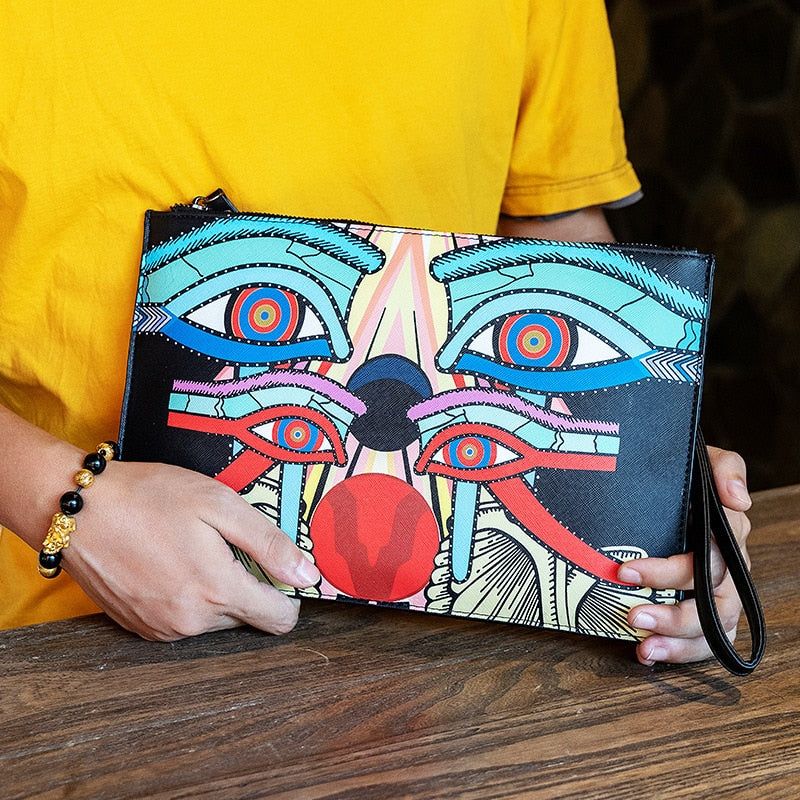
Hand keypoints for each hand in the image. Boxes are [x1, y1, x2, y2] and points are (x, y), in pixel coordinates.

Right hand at [61, 459, 319, 640]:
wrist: (75, 509)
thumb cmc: (149, 497)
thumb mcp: (219, 505)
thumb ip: (268, 544)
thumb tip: (308, 576)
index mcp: (218, 591)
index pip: (279, 620)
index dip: (286, 595)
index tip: (276, 568)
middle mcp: (191, 622)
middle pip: (245, 616)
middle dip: (245, 584)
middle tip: (222, 544)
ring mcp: (161, 629)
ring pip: (213, 619)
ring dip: (213, 590)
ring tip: (191, 548)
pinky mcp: (138, 627)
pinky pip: (181, 620)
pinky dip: (184, 596)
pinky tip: (168, 561)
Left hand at [617, 446, 751, 665]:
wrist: (667, 483)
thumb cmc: (684, 477)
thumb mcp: (701, 459)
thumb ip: (724, 467)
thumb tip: (738, 498)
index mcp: (726, 534)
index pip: (710, 558)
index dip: (670, 571)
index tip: (627, 572)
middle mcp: (727, 567)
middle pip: (714, 601)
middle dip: (675, 614)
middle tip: (633, 614)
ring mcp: (719, 593)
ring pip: (715, 628)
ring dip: (678, 639)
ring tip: (644, 645)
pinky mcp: (706, 611)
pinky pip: (705, 641)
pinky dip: (680, 652)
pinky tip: (647, 653)